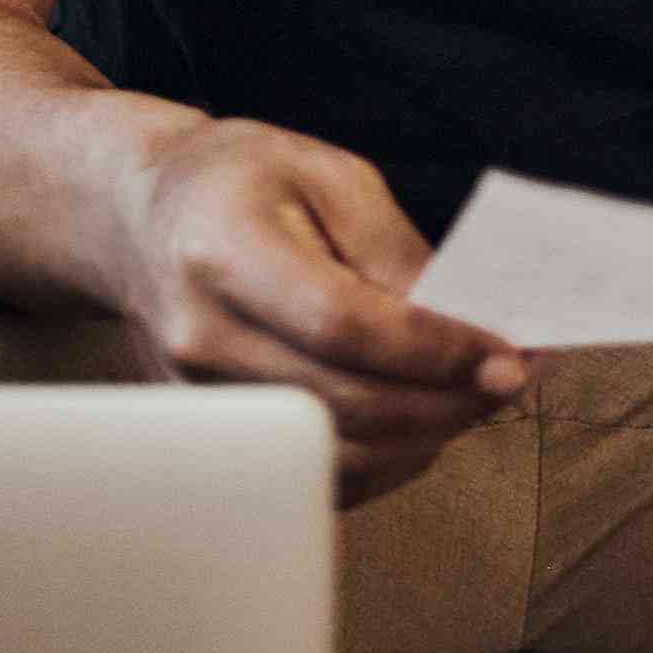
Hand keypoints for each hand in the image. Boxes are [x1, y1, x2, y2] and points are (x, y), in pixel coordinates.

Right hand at [115, 117, 524, 505]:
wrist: (142, 221)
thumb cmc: (241, 184)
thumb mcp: (330, 177)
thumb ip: (398, 252)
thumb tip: (471, 327)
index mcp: (224, 251)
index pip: (342, 326)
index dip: (434, 351)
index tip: (507, 358)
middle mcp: (201, 335)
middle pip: (344, 403)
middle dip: (447, 402)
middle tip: (509, 380)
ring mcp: (201, 396)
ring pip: (336, 454)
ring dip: (424, 437)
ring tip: (470, 396)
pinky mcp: (216, 434)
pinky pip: (316, 474)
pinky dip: (386, 460)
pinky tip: (422, 421)